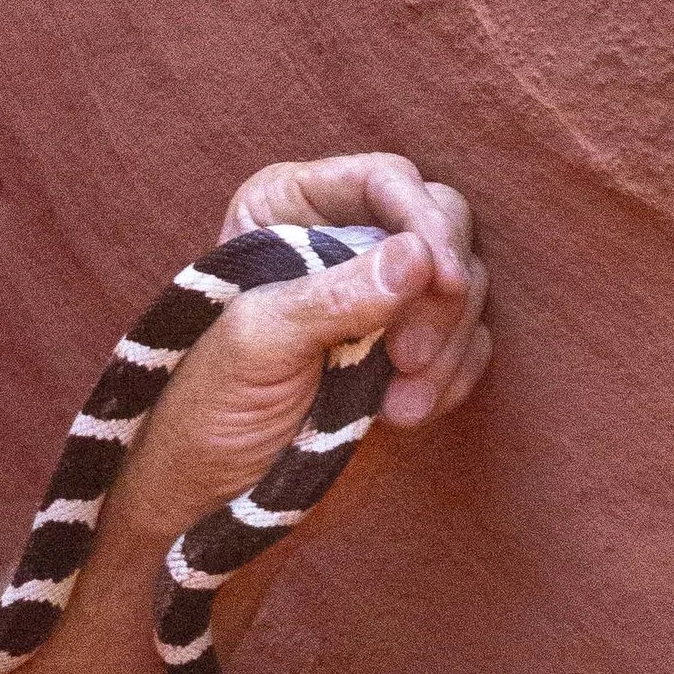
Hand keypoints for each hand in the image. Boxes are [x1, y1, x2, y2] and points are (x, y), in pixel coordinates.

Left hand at [110, 150, 489, 548]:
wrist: (208, 492)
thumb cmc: (208, 407)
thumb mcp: (258, 343)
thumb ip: (333, 297)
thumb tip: (418, 257)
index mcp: (289, 208)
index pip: (385, 180)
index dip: (424, 221)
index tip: (441, 280)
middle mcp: (343, 236)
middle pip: (440, 226)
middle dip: (439, 295)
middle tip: (408, 360)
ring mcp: (381, 295)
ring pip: (462, 286)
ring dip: (448, 346)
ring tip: (401, 409)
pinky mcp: (406, 350)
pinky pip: (466, 341)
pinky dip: (454, 375)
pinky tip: (409, 414)